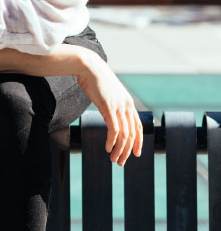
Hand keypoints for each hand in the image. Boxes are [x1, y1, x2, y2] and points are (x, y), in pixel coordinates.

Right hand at [75, 51, 142, 165]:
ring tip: (114, 159)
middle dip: (128, 151)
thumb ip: (112, 105)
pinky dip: (112, 141)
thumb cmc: (96, 81)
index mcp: (128, 104)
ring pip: (124, 134)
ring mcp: (118, 106)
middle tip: (121, 162)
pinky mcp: (108, 107)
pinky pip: (114, 129)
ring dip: (119, 149)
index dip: (139, 142)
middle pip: (132, 134)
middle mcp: (127, 106)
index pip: (138, 127)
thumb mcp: (108, 95)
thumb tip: (109, 114)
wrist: (90, 68)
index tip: (136, 154)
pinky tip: (108, 148)